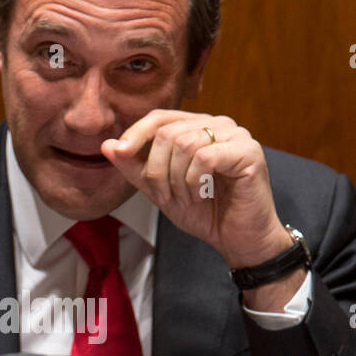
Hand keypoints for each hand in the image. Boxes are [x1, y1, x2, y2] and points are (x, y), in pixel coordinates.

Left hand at [100, 110, 292, 269]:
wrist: (238, 239)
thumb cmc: (203, 211)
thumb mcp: (158, 188)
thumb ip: (133, 167)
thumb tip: (106, 145)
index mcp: (198, 127)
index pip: (159, 117)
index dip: (136, 133)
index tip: (120, 152)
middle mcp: (219, 124)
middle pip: (167, 132)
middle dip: (157, 169)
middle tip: (165, 195)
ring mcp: (237, 135)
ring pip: (183, 143)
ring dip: (175, 178)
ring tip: (185, 196)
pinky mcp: (249, 151)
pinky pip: (204, 156)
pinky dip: (194, 180)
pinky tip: (201, 194)